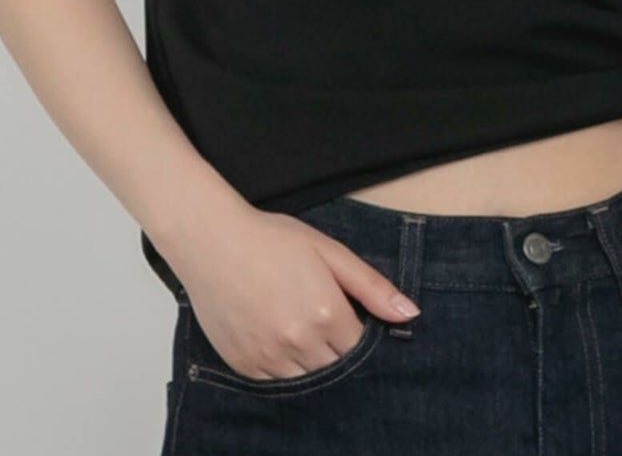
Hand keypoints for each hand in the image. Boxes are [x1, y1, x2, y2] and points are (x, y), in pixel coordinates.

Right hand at [168, 206, 420, 380]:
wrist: (212, 240)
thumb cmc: (271, 239)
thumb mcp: (328, 251)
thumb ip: (371, 286)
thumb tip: (409, 314)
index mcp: (326, 313)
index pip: (361, 349)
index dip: (360, 337)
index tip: (350, 320)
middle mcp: (299, 341)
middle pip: (337, 370)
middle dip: (338, 352)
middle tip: (324, 323)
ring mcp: (269, 357)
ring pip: (308, 382)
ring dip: (312, 363)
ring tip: (300, 329)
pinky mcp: (244, 364)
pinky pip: (276, 383)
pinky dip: (283, 368)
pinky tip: (278, 337)